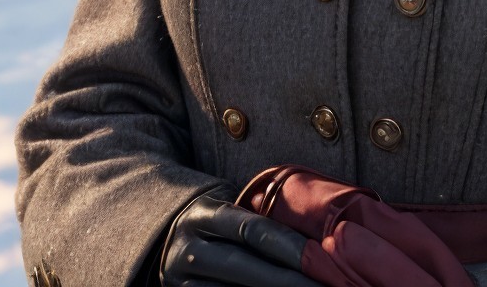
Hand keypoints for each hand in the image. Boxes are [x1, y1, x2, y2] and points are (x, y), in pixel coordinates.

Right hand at [160, 191, 320, 285]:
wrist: (166, 237)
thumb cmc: (216, 220)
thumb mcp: (229, 206)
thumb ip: (259, 218)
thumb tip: (315, 241)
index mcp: (205, 214)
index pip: (253, 230)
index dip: (289, 246)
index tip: (320, 259)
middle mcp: (189, 248)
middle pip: (246, 267)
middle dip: (289, 280)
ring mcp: (181, 279)